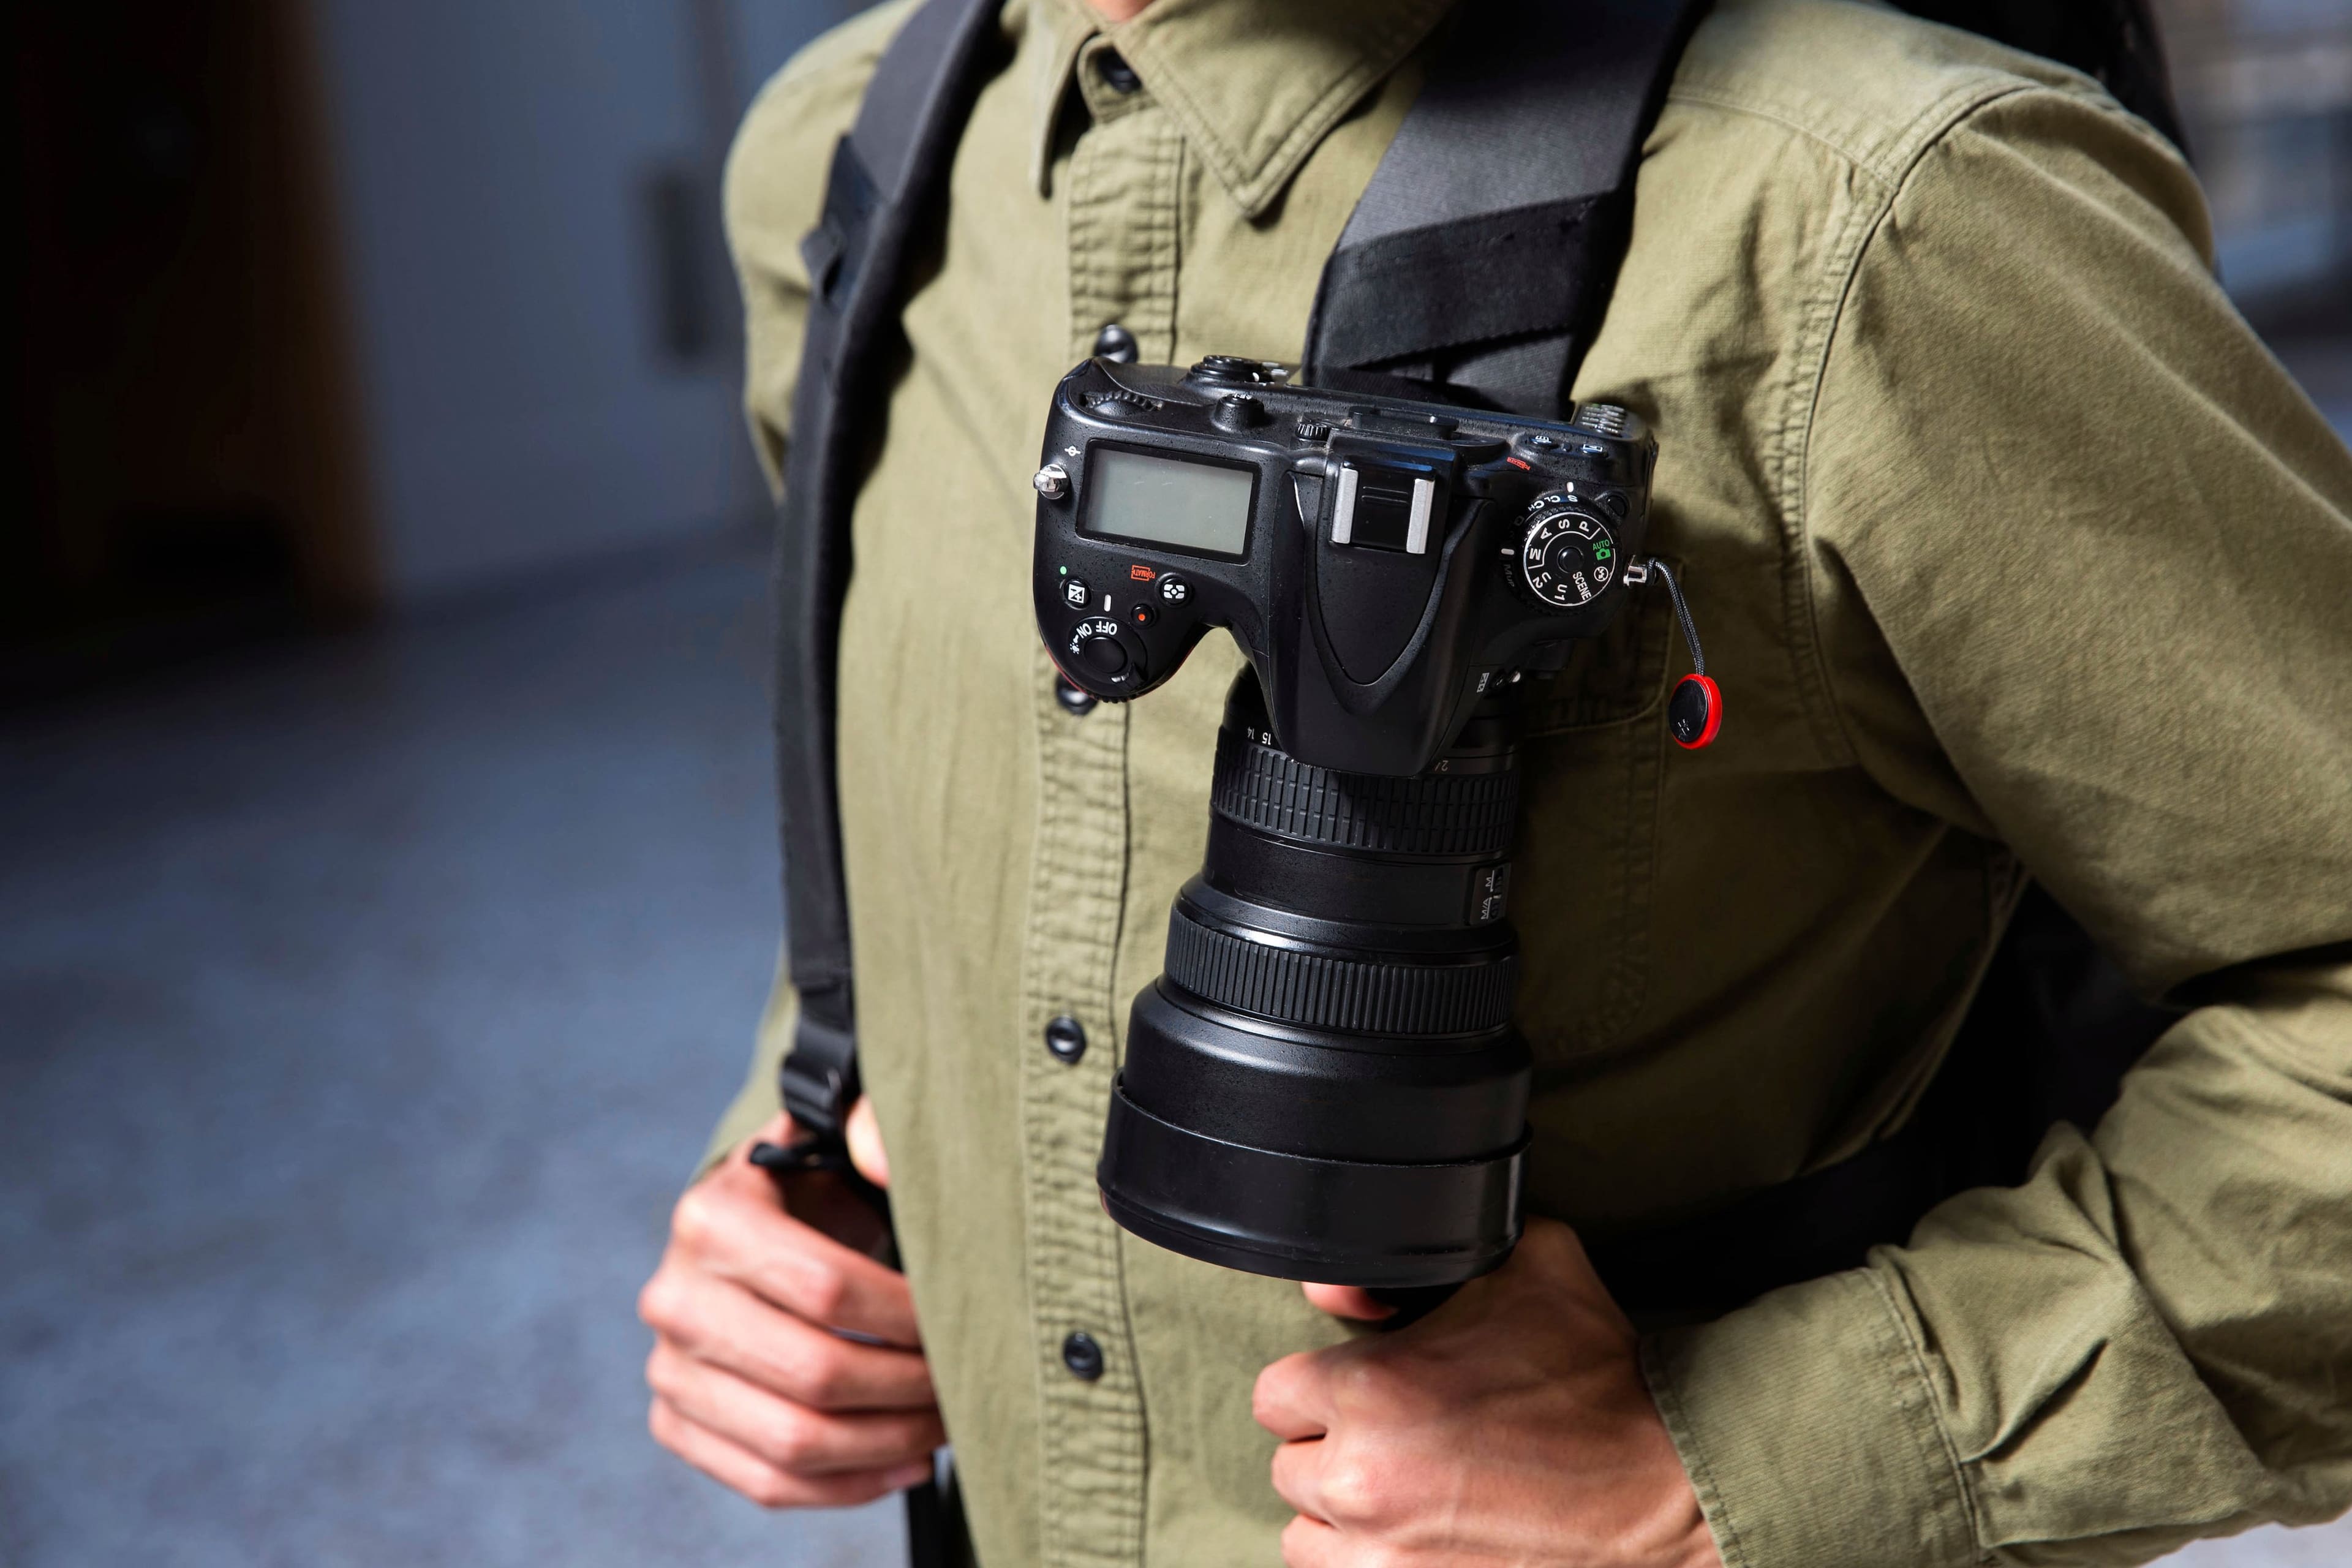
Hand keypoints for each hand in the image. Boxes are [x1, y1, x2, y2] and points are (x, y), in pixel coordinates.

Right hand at [639, 1102, 943, 1506]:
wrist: (753, 1229)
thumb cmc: (814, 1187)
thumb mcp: (837, 1139)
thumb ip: (872, 1125)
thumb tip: (884, 1157)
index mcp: (711, 1218)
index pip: (828, 1287)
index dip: (909, 1315)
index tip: (963, 1318)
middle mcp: (675, 1297)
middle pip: (814, 1373)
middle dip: (910, 1389)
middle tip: (966, 1382)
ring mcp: (669, 1369)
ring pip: (793, 1441)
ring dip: (889, 1444)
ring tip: (946, 1425)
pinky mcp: (676, 1422)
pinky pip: (767, 1481)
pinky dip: (848, 1486)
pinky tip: (906, 1462)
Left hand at [1256, 1219, 1721, 1567]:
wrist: (1672, 1481)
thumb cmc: (1599, 1371)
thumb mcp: (1522, 1261)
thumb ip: (1417, 1257)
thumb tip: (1336, 1284)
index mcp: (1368, 1390)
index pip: (1276, 1394)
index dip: (1322, 1384)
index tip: (1364, 1387)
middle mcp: (1361, 1481)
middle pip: (1291, 1467)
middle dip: (1337, 1448)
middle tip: (1400, 1437)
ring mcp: (1385, 1559)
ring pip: (1309, 1539)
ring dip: (1343, 1517)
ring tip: (1407, 1492)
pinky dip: (1376, 1561)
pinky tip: (1423, 1535)